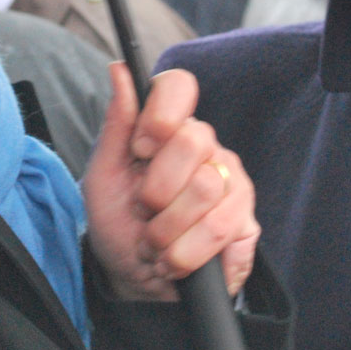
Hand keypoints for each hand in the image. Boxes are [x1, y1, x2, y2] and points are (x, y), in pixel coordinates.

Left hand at [82, 63, 258, 300]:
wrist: (134, 280)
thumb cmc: (118, 223)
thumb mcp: (104, 176)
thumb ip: (117, 124)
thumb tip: (120, 69)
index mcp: (172, 129)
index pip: (179, 87)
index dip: (159, 116)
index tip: (139, 150)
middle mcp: (208, 149)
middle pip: (192, 141)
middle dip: (155, 189)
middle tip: (143, 211)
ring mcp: (233, 185)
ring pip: (206, 189)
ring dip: (166, 230)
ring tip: (155, 243)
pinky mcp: (247, 225)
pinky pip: (223, 230)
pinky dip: (187, 253)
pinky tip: (176, 260)